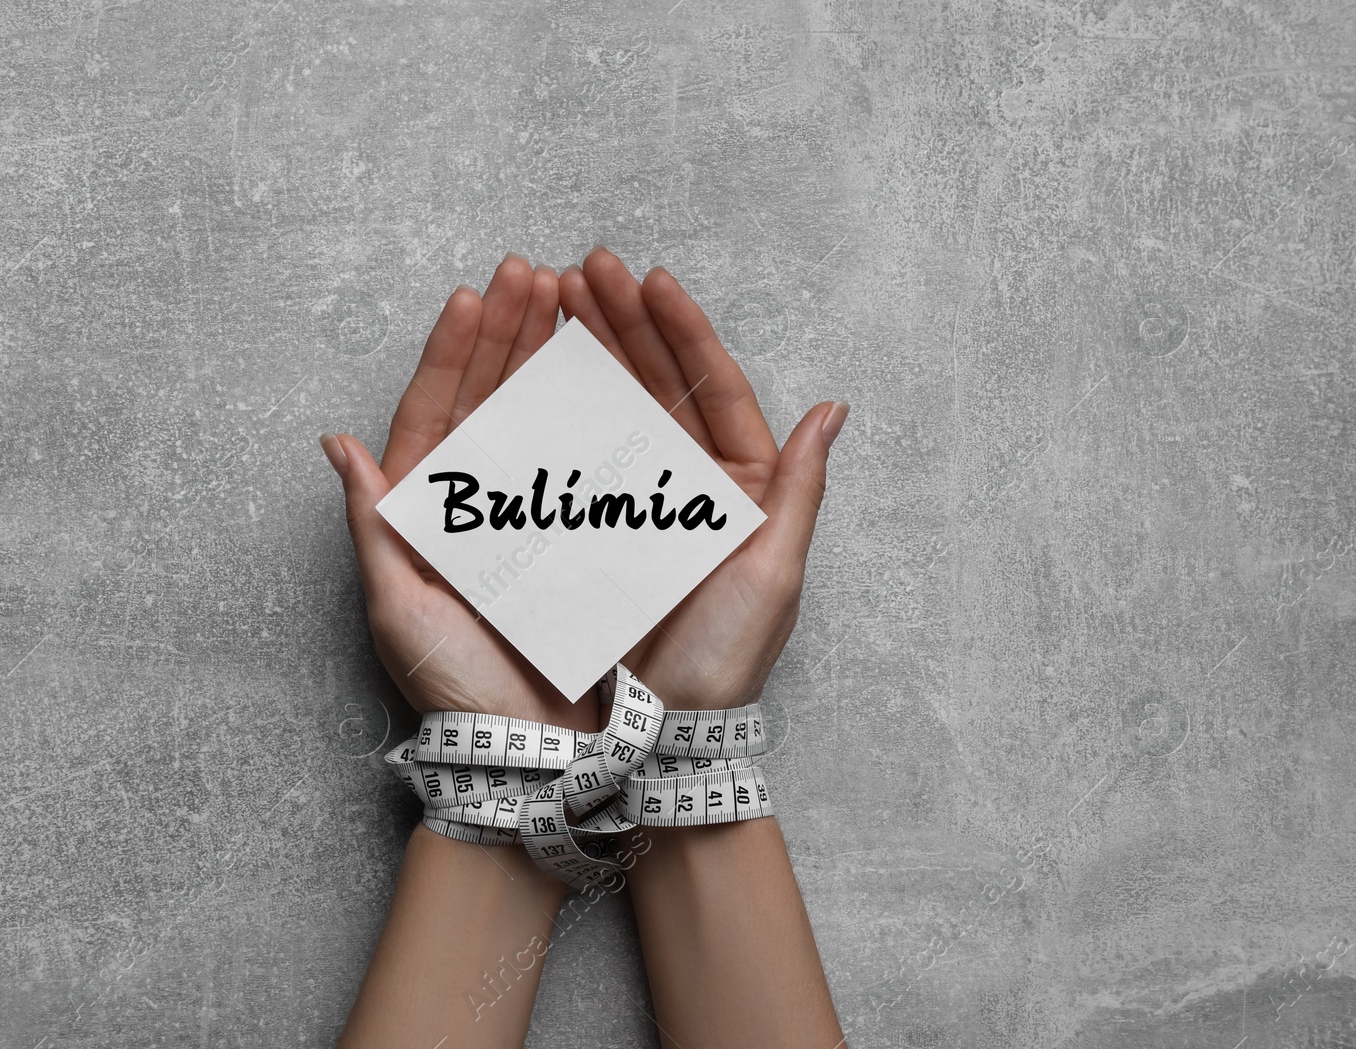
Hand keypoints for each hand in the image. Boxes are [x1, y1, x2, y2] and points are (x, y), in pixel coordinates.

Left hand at [321, 255, 600, 732]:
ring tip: (569, 298)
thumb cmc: (454, 686)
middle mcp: (476, 507)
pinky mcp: (572, 537)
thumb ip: (372, 526)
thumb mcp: (397, 607)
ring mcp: (526, 518)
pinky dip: (590, 410)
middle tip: (532, 273)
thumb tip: (337, 445)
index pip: (433, 412)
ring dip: (548, 356)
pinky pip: (580, 459)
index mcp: (424, 514)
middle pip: (488, 398)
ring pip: (535, 417)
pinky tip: (606, 368)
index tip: (476, 295)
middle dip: (508, 332)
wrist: (525, 749)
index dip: (452, 351)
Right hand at [559, 248, 849, 709]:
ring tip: (556, 296)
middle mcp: (691, 484)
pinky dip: (558, 406)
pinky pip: (578, 451)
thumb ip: (800, 488)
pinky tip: (537, 366)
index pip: (714, 386)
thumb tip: (834, 409)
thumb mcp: (774, 572)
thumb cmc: (725, 657)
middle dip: (624, 321)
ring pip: (614, 406)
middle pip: (659, 383)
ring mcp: (639, 501)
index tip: (650, 278)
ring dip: (590, 350)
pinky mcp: (594, 527)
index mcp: (742, 486)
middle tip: (585, 270)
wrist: (664, 729)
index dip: (683, 329)